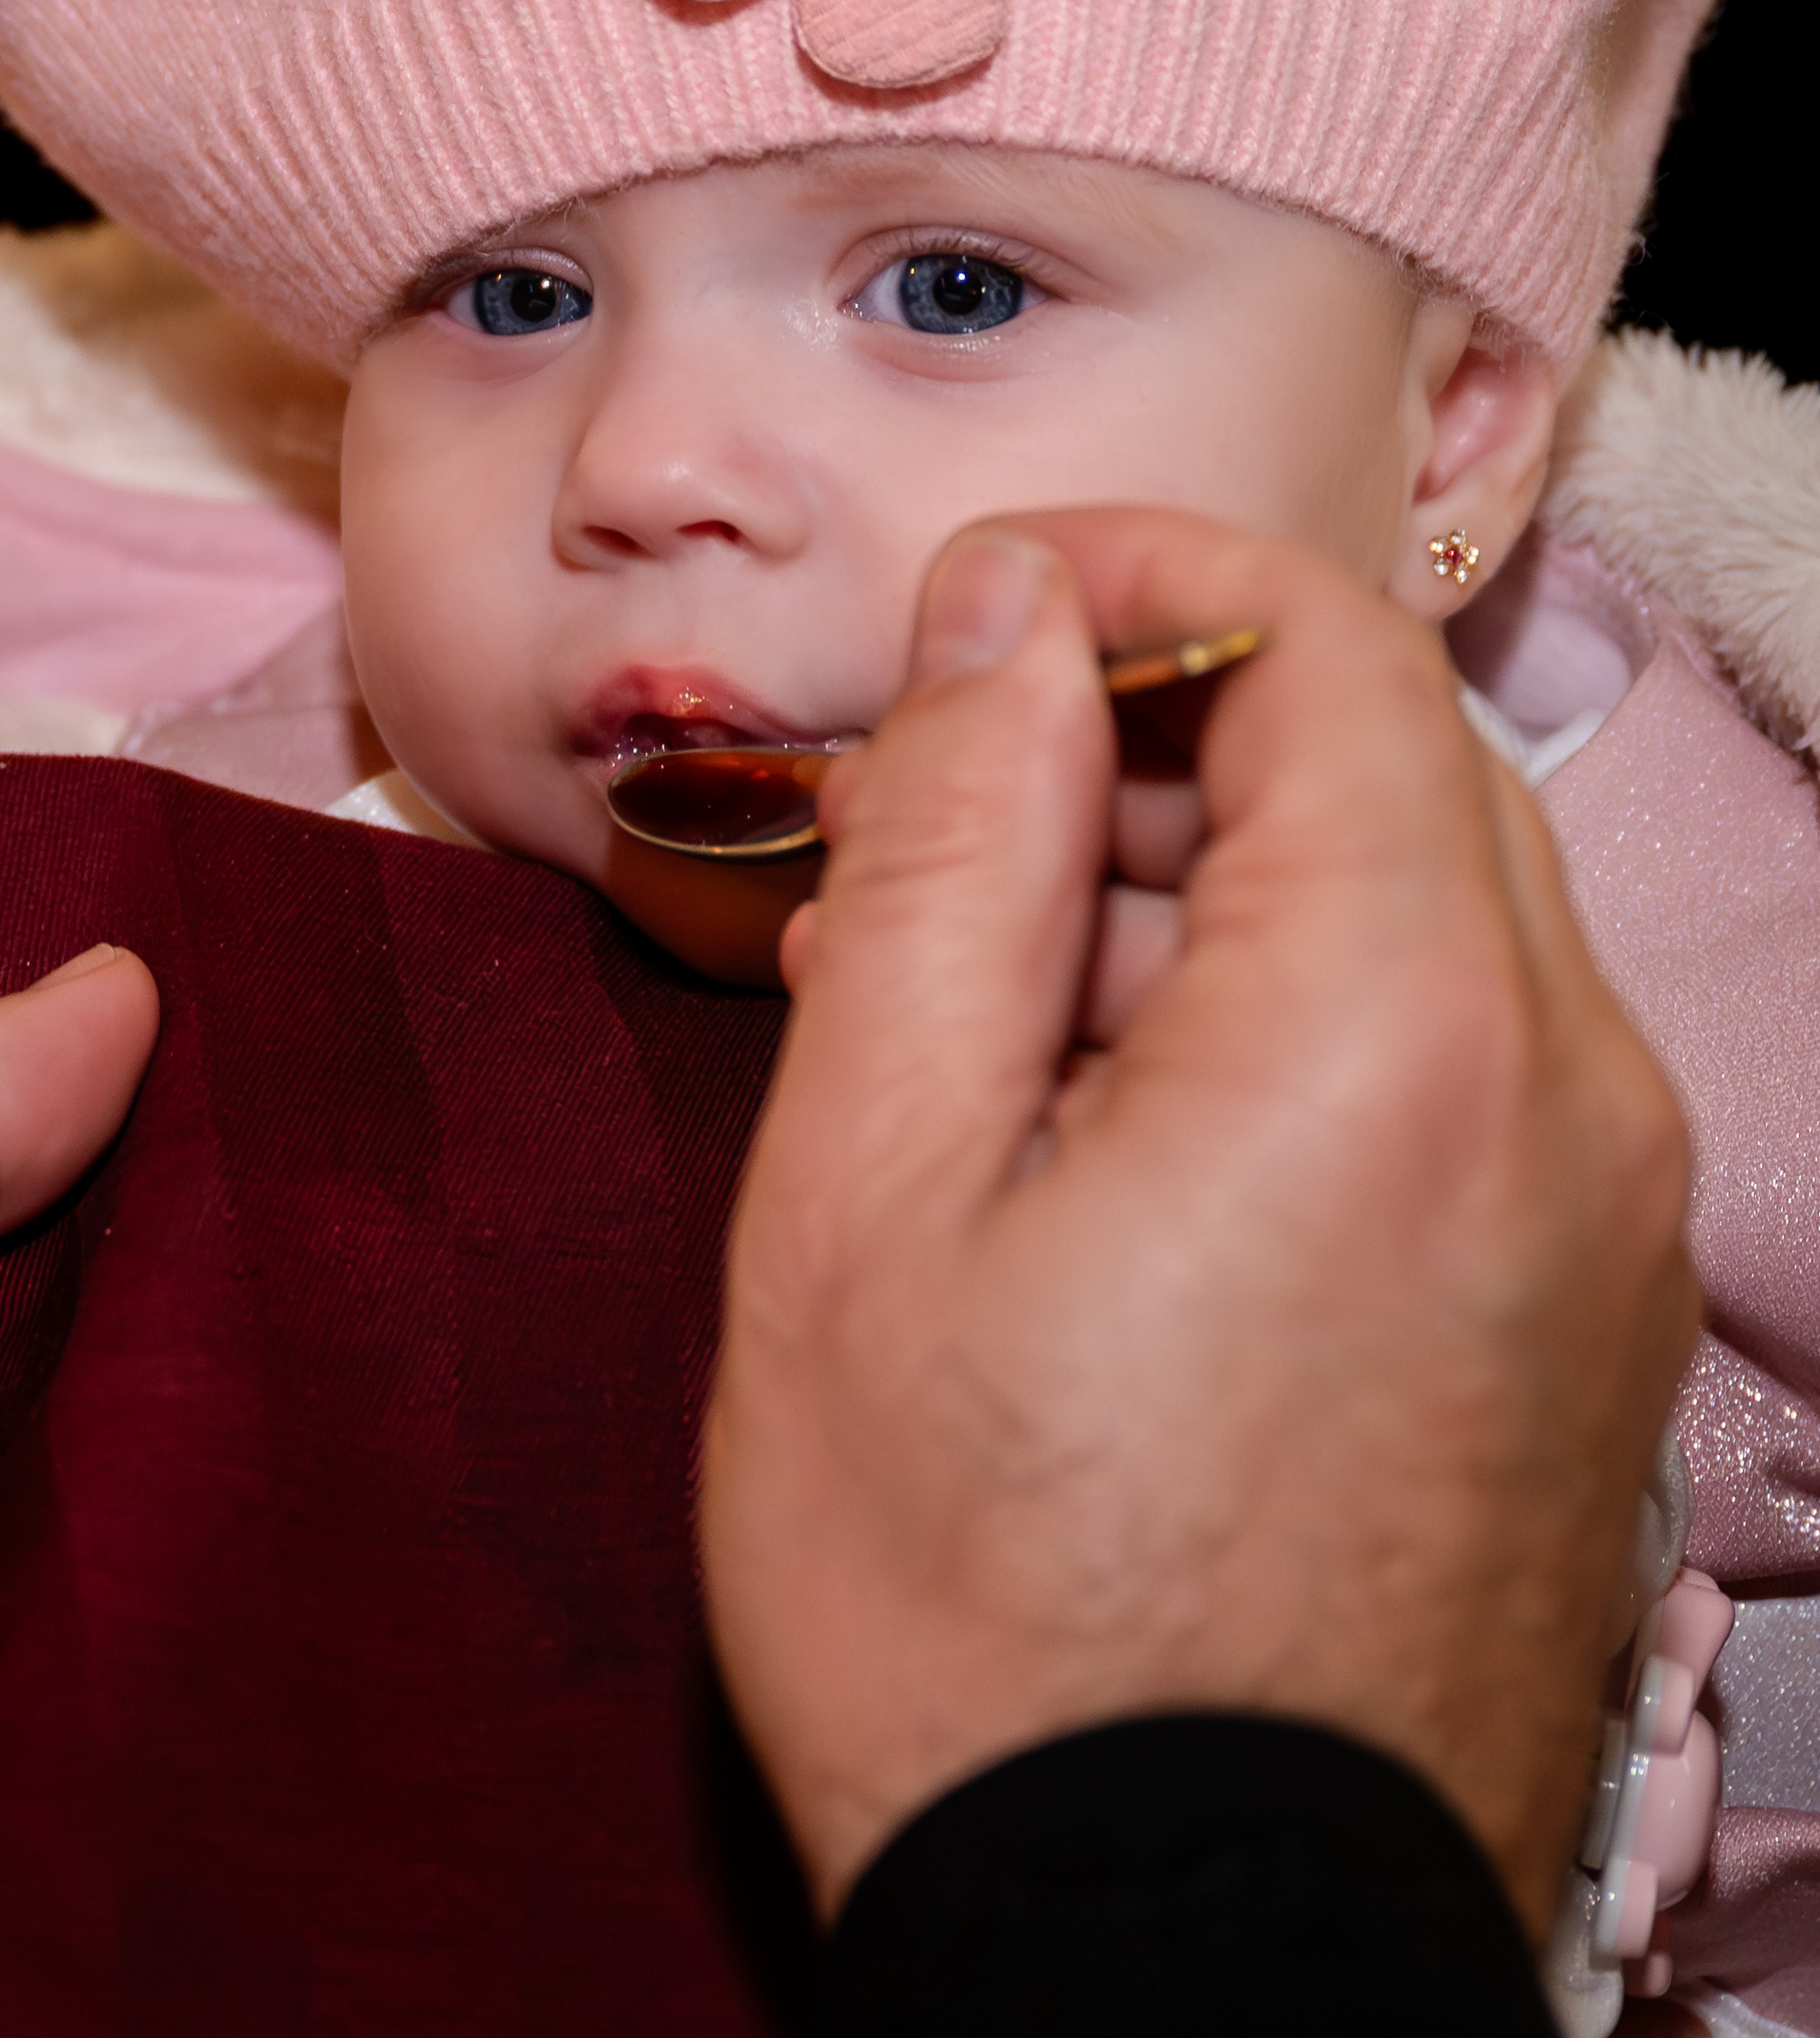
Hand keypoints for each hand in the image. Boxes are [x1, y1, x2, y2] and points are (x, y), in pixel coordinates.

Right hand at [699, 509, 1694, 1934]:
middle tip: (942, 825)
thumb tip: (1004, 607)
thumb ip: (953, 850)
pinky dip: (1296, 1025)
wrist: (1172, 1971)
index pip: (1329, 650)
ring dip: (1215, 895)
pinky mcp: (1589, 1325)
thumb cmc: (982, 1608)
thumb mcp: (872, 1191)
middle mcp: (1568, 1097)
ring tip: (979, 1014)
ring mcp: (1607, 1225)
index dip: (1147, 579)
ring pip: (1427, 919)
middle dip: (1160, 744)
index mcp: (1399, 1029)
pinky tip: (1110, 1137)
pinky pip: (1461, 1070)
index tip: (987, 608)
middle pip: (1390, 772)